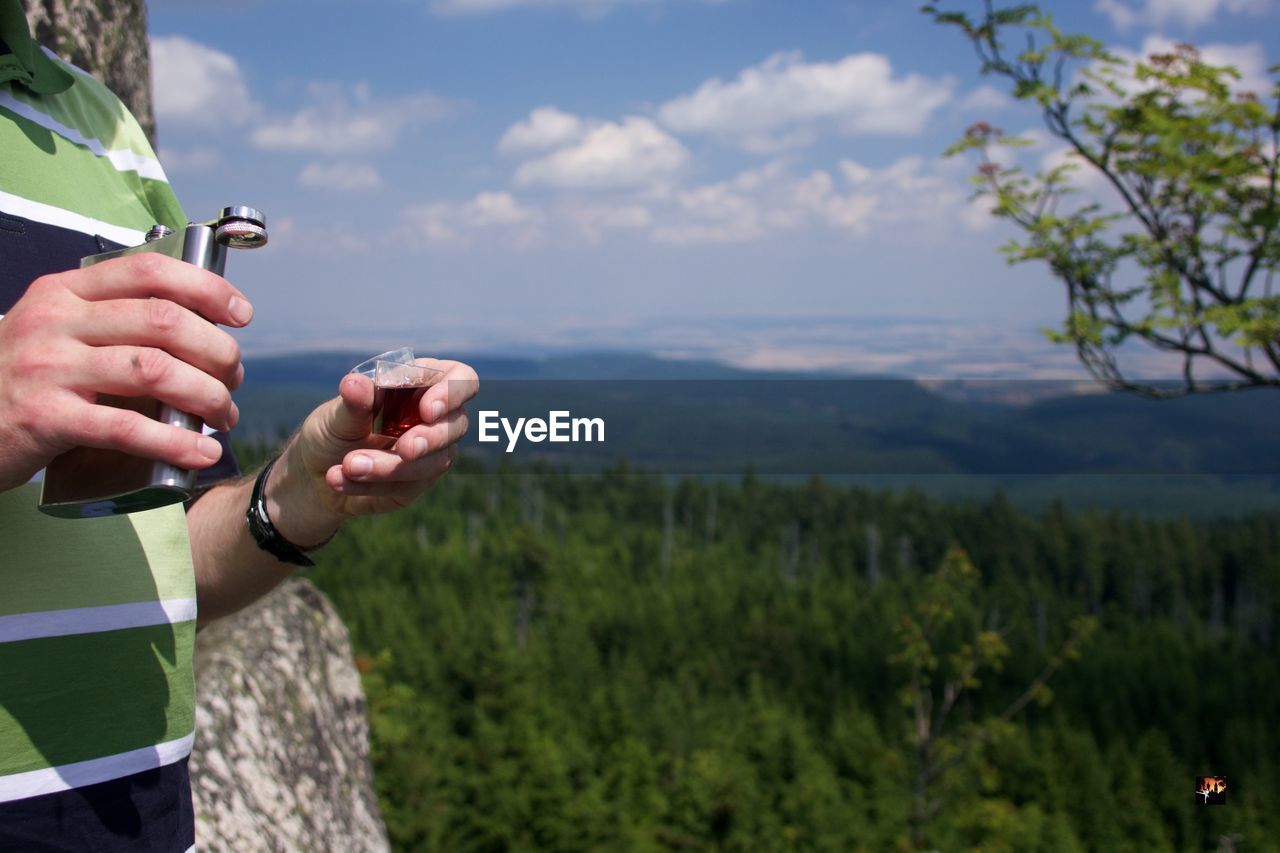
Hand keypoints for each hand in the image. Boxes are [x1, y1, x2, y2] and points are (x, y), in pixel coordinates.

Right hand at [0, 254, 251, 491]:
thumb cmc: (22, 379)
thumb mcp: (56, 331)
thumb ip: (110, 321)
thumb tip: (198, 331)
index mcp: (63, 292)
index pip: (148, 271)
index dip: (206, 289)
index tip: (241, 314)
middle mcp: (56, 322)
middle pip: (163, 321)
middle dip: (217, 350)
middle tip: (235, 378)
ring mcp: (49, 368)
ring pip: (155, 370)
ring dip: (207, 395)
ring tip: (225, 416)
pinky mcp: (47, 418)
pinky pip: (128, 427)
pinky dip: (175, 442)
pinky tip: (201, 454)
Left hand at [264, 359, 478, 544]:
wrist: (314, 476)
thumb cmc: (330, 432)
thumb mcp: (333, 416)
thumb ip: (351, 404)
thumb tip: (354, 384)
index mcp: (419, 385)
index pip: (459, 379)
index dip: (452, 392)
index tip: (427, 410)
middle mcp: (433, 418)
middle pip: (456, 425)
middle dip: (430, 439)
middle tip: (403, 450)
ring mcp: (430, 453)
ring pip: (434, 462)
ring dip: (391, 467)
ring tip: (348, 467)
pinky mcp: (418, 482)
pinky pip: (408, 485)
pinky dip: (373, 484)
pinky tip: (340, 480)